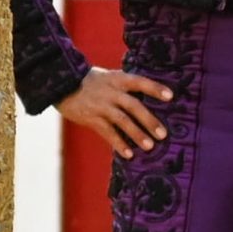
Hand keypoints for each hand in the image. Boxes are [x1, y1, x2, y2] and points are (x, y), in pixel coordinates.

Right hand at [57, 66, 173, 157]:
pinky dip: (119, 143)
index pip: (139, 82)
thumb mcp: (108, 77)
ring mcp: (101, 106)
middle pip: (133, 106)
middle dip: (149, 120)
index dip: (154, 88)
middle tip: (163, 134)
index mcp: (117, 79)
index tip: (170, 96)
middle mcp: (110, 92)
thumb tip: (147, 96)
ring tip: (150, 146)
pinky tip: (129, 154)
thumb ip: (125, 86)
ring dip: (137, 134)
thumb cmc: (90, 81)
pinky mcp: (92, 119)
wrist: (62, 84)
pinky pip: (108, 133)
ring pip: (122, 121)